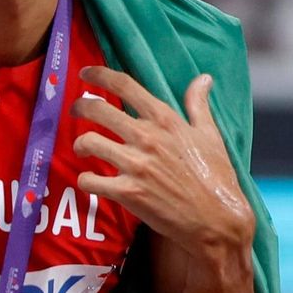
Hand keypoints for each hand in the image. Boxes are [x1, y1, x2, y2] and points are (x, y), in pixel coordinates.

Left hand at [71, 66, 254, 264]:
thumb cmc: (216, 177)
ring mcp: (135, 165)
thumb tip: (204, 78)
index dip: (100, 75)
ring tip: (83, 148)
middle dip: (79, 108)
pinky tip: (91, 180)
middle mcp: (147, 137)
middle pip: (97, 109)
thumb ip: (199, 105)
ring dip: (80, 144)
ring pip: (88, 142)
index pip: (125, 86)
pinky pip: (89, 180)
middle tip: (76, 111)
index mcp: (166, 119)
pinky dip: (85, 180)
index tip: (86, 73)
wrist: (217, 220)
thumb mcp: (211, 135)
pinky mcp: (127, 192)